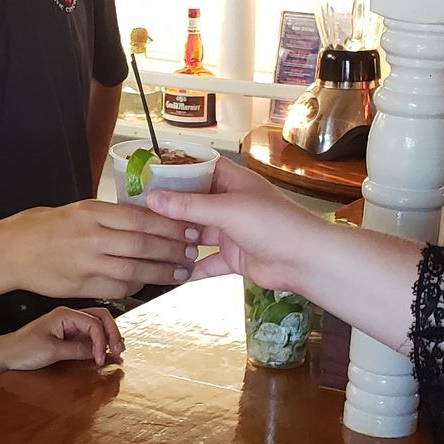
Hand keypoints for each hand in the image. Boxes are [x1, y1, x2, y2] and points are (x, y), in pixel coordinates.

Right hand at [0, 200, 196, 300]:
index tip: (190, 226)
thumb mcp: (77, 210)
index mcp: (92, 212)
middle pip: (142, 244)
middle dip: (173, 248)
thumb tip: (145, 216)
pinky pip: (117, 289)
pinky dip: (138, 287)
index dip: (170, 225)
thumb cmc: (44, 226)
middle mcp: (91, 237)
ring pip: (134, 270)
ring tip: (181, 271)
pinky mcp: (81, 286)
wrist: (11, 251)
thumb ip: (109, 215)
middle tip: (193, 249)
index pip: (141, 218)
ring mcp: (86, 264)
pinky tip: (150, 283)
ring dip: (162, 272)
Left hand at [0, 307, 124, 371]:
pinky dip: (100, 342)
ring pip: (98, 325)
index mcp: (65, 315)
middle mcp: (69, 317)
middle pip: (101, 317)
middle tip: (119, 351)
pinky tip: (104, 351)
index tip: (101, 359)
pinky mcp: (67, 336)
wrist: (4, 355)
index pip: (94, 323)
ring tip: (116, 351)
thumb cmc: (22, 350)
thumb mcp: (52, 351)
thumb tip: (99, 352)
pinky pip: (89, 335)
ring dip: (109, 336)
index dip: (102, 341)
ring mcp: (69, 326)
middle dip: (113, 333)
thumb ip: (78, 350)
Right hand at [144, 160, 322, 294]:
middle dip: (170, 209)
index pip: (199, 169)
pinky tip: (169, 273)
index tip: (146, 177)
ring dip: (178, 239)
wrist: (304, 259)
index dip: (175, 172)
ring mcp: (232, 232)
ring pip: (198, 233)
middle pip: (194, 203)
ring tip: (148, 241)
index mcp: (233, 182)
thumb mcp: (226, 209)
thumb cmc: (272, 223)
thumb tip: (152, 199)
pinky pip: (207, 263)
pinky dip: (191, 269)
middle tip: (138, 212)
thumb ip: (188, 206)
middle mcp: (231, 204)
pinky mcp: (234, 258)